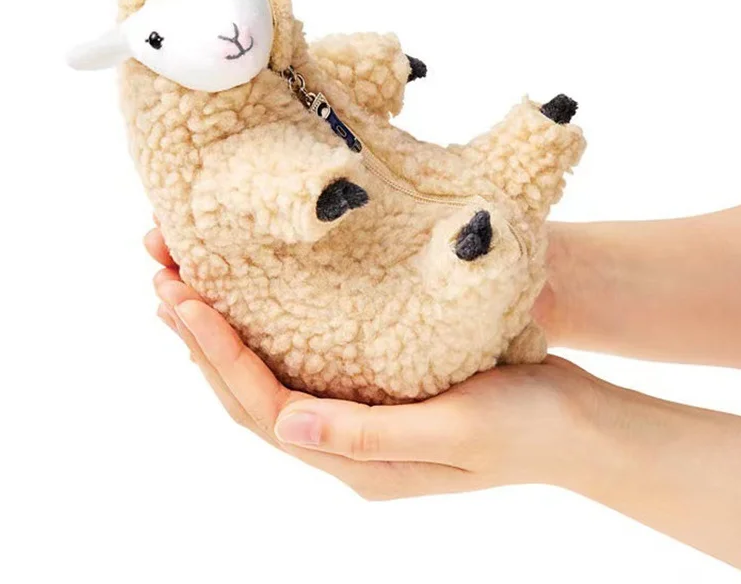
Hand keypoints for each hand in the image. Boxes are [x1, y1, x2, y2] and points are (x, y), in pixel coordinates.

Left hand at [144, 226, 601, 499]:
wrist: (578, 425)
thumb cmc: (529, 427)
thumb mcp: (455, 431)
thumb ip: (369, 433)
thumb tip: (283, 425)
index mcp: (358, 463)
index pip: (263, 407)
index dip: (216, 353)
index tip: (180, 296)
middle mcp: (346, 447)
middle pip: (251, 394)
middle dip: (200, 340)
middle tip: (162, 277)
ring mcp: (358, 422)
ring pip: (270, 378)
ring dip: (223, 336)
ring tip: (185, 287)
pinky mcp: (375, 394)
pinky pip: (302, 365)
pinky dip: (266, 333)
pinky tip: (252, 305)